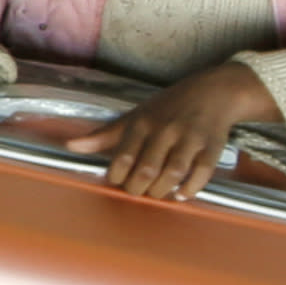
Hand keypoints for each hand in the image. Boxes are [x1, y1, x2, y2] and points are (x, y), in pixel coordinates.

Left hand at [69, 62, 285, 200]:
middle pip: (147, 170)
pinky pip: (201, 174)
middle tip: (136, 191)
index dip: (117, 177)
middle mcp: (166, 130)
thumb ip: (104, 135)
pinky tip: (181, 193)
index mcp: (143, 122)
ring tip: (156, 193)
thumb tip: (71, 146)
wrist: (214, 91)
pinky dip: (190, 189)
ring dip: (161, 191)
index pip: (123, 157)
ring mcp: (191, 138)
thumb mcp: (136, 115)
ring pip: (173, 173)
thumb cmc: (169, 107)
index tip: (118, 181)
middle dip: (137, 188)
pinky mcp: (213, 147)